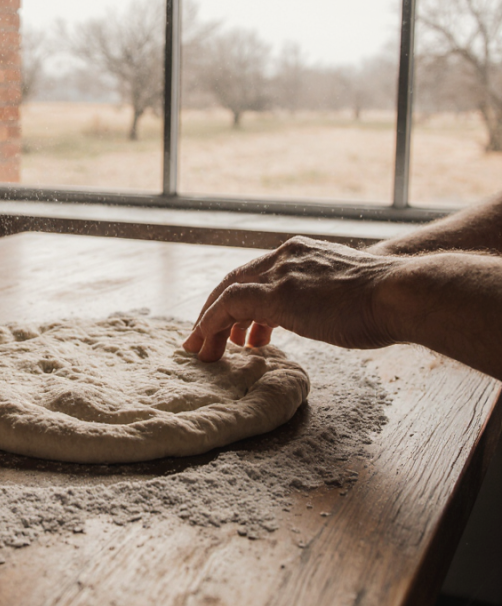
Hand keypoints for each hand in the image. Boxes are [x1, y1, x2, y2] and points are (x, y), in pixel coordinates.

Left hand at [183, 236, 399, 361]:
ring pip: (226, 293)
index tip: (234, 330)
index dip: (238, 301)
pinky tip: (208, 345)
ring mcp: (281, 272)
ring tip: (208, 352)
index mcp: (302, 252)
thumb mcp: (346, 292)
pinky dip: (211, 324)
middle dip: (215, 313)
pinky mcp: (278, 294)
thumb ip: (323, 298)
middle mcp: (286, 256)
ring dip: (210, 324)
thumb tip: (318, 316)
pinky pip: (229, 306)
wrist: (400, 295)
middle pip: (234, 280)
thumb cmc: (385, 302)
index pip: (256, 274)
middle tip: (206, 342)